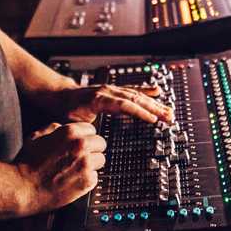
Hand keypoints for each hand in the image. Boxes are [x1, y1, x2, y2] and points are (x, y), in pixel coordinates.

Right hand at [14, 122, 105, 213]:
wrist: (23, 187)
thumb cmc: (26, 163)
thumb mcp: (36, 136)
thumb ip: (53, 128)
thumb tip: (61, 127)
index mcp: (70, 132)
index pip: (92, 129)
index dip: (84, 137)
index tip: (79, 144)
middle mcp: (81, 145)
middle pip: (100, 143)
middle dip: (91, 150)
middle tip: (79, 158)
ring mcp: (86, 163)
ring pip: (100, 160)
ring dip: (91, 165)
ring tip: (75, 170)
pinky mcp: (87, 181)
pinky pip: (96, 177)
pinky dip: (87, 180)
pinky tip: (73, 180)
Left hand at [53, 84, 173, 124]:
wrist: (62, 96)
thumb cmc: (66, 111)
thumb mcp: (73, 123)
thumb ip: (85, 131)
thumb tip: (94, 141)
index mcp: (98, 100)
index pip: (124, 105)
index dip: (139, 112)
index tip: (153, 120)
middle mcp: (107, 91)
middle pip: (135, 98)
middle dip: (154, 108)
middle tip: (168, 117)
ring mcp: (112, 89)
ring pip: (136, 94)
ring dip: (154, 102)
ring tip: (168, 109)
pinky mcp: (114, 90)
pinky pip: (133, 89)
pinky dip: (146, 90)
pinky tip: (157, 90)